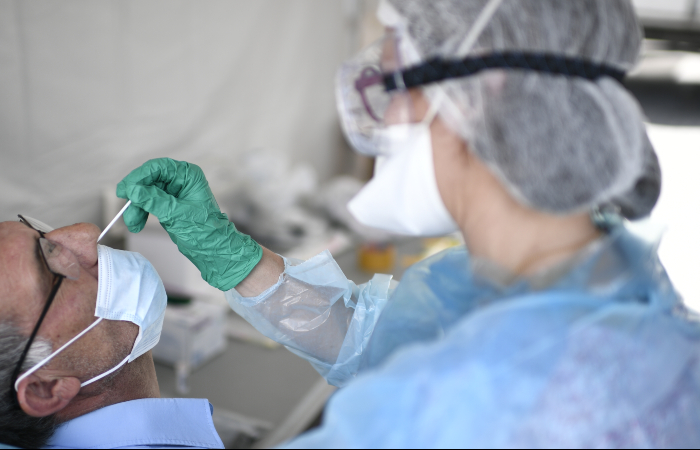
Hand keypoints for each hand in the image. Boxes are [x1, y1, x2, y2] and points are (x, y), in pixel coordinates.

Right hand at [116, 158, 261, 290]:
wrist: (214, 250)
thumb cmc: (205, 231)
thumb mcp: (177, 215)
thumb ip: (154, 201)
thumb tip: (133, 190)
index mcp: (189, 176)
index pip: (158, 168)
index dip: (139, 176)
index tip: (124, 189)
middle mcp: (181, 180)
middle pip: (149, 180)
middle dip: (136, 196)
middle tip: (125, 209)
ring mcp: (173, 193)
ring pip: (146, 193)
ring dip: (136, 207)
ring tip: (133, 224)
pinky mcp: (168, 206)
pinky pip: (148, 204)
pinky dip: (141, 213)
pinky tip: (137, 224)